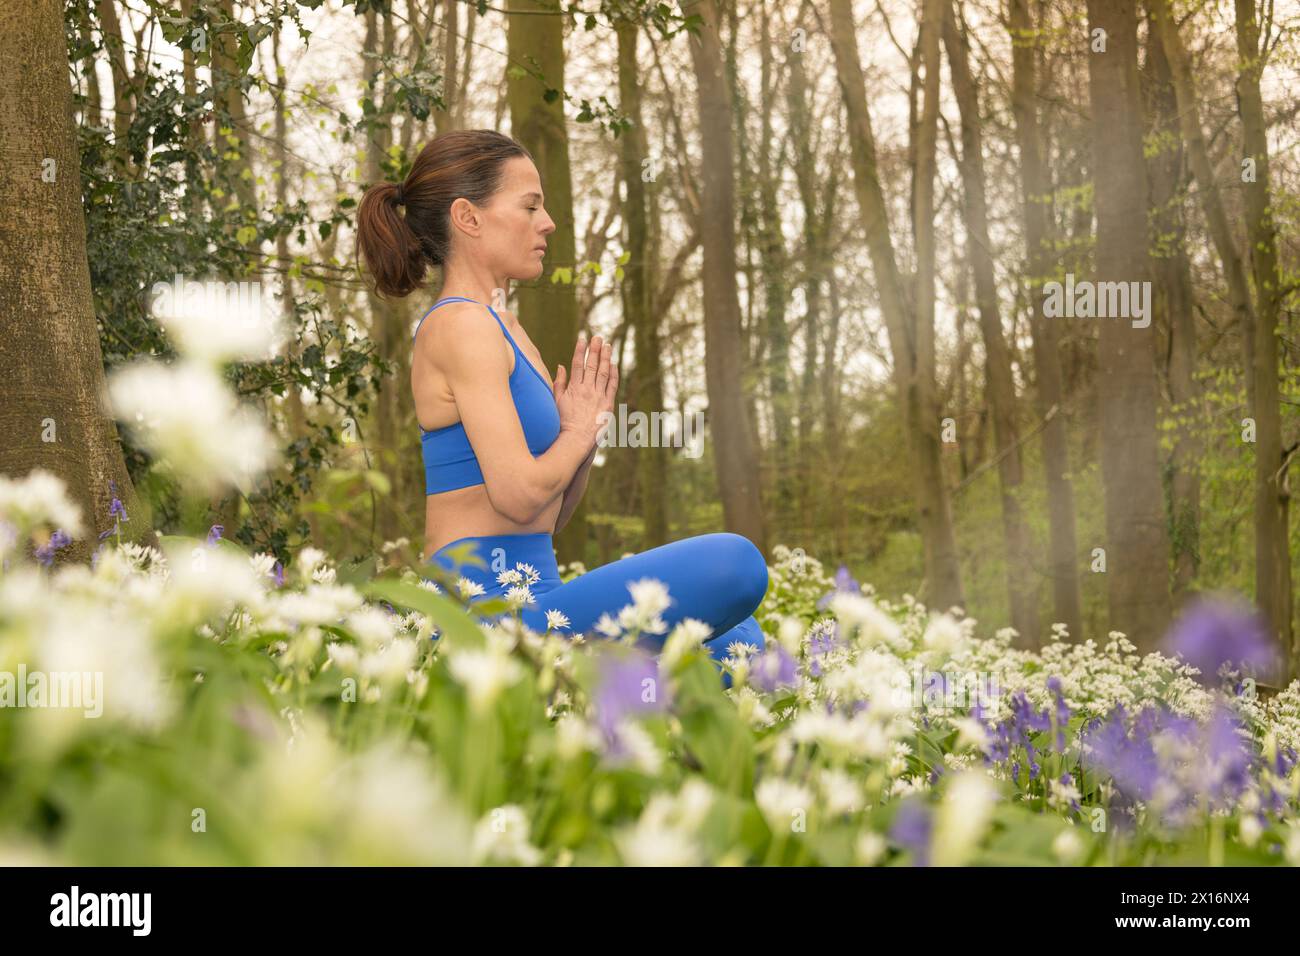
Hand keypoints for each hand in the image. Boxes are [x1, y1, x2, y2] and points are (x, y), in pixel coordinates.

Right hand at [553, 332, 616, 447]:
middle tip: (598, 337)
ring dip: (605, 358)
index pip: (577, 364)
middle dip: (595, 350)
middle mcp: (587, 390)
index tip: (583, 339)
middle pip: (591, 365)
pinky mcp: (608, 404)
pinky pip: (612, 386)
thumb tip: (561, 366)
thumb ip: (559, 383)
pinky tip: (613, 365)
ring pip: (603, 372)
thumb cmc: (563, 422)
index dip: (580, 350)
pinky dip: (613, 374)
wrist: (576, 439)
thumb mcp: (556, 401)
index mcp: (574, 388)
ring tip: (607, 345)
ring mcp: (598, 396)